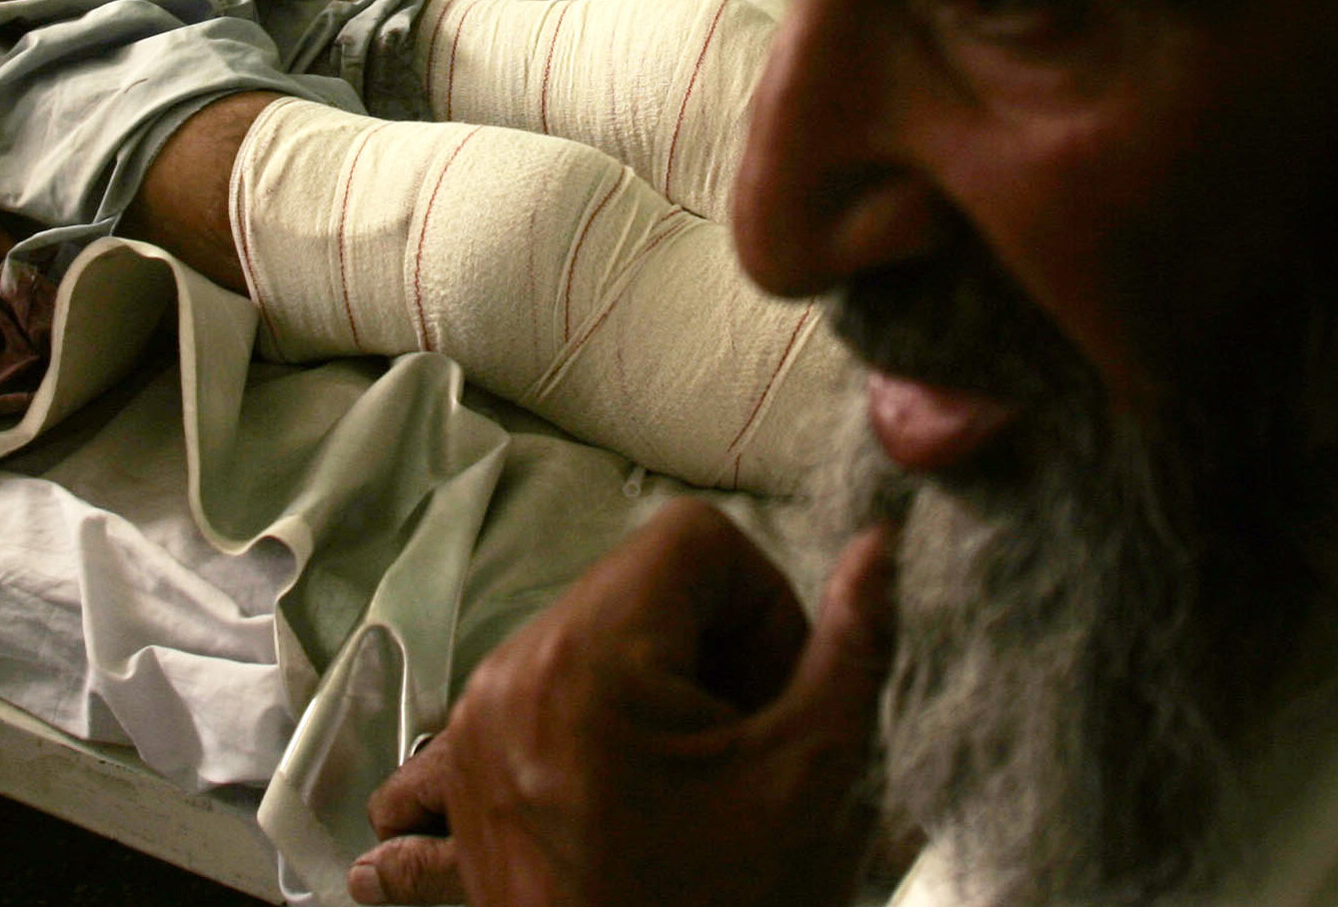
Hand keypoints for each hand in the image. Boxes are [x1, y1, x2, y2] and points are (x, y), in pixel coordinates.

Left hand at [351, 500, 896, 906]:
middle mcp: (508, 677)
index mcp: (588, 660)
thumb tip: (879, 549)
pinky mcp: (458, 780)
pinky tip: (589, 794)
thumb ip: (852, 650)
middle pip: (636, 590)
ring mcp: (470, 730)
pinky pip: (503, 713)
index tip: (777, 693)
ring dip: (648, 694)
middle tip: (745, 748)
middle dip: (709, 653)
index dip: (763, 607)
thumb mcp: (810, 780)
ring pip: (583, 643)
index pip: (694, 543)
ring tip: (687, 785)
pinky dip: (553, 737)